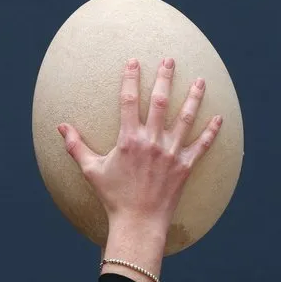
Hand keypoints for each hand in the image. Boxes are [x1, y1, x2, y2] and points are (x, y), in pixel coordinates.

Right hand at [58, 58, 222, 230]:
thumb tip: (60, 127)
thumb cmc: (113, 196)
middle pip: (161, 101)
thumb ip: (75, 146)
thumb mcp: (91, 170)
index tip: (134, 61)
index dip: (131, 78)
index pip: (129, 101)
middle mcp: (152, 141)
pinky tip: (219, 117)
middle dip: (165, 77)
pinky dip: (212, 131)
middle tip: (169, 60)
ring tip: (200, 81)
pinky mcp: (186, 166)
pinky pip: (203, 145)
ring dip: (193, 97)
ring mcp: (171, 153)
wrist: (139, 222)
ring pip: (186, 118)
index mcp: (129, 139)